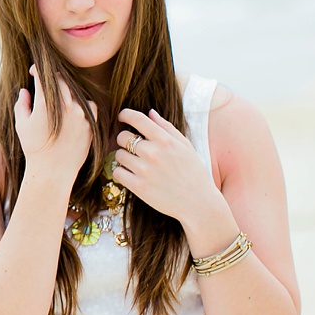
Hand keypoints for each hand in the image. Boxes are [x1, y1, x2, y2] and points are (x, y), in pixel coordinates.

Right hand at [14, 65, 94, 176]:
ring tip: (60, 97)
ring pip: (75, 91)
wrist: (52, 171)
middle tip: (46, 81)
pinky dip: (82, 104)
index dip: (38, 70)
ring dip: (67, 91)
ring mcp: (81, 113)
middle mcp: (66, 104)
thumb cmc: (33, 148)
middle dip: (52, 78)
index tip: (34, 71)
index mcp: (47, 102)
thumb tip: (25, 90)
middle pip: (61, 80)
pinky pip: (89, 106)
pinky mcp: (90, 123)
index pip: (44, 75)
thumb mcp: (21, 124)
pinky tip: (74, 109)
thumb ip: (22, 103)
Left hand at [111, 108, 224, 225]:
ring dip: (124, 158)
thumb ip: (166, 127)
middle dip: (125, 140)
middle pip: (122, 137)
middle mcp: (153, 153)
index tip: (122, 117)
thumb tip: (149, 112)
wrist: (198, 202)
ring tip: (136, 164)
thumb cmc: (192, 171)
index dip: (125, 115)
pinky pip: (117, 172)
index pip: (137, 119)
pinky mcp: (138, 187)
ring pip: (118, 155)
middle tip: (132, 148)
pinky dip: (121, 173)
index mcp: (165, 140)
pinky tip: (132, 175)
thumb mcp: (185, 146)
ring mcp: (145, 170)